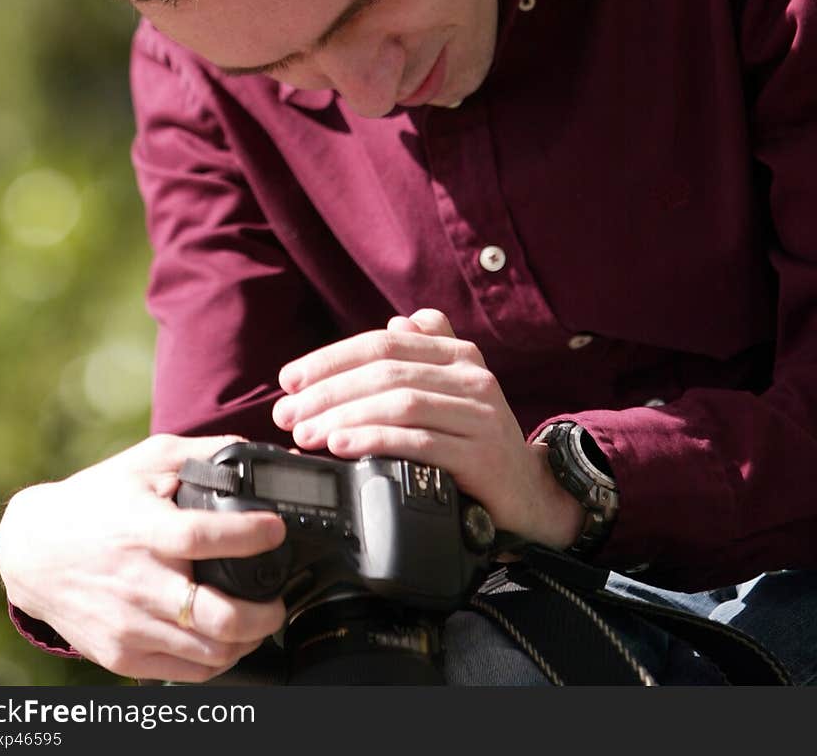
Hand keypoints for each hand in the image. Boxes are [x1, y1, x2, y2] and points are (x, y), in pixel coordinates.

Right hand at [0, 434, 286, 681]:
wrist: (34, 552)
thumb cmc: (96, 501)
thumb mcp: (147, 461)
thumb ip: (202, 454)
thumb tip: (253, 454)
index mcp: (144, 530)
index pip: (202, 538)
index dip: (249, 536)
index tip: (276, 530)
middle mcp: (137, 583)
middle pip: (217, 617)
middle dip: (265, 613)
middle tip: (280, 599)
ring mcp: (129, 626)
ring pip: (210, 653)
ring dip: (248, 639)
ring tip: (259, 620)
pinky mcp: (122, 656)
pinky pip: (187, 672)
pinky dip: (217, 659)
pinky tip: (227, 639)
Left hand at [272, 309, 583, 548]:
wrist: (530, 494)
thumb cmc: (478, 440)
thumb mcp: (455, 390)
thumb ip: (429, 352)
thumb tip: (398, 323)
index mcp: (458, 354)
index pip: (384, 343)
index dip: (331, 358)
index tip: (289, 379)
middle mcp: (473, 376)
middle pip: (386, 372)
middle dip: (327, 392)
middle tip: (286, 413)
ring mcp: (481, 415)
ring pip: (399, 404)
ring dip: (343, 417)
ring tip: (305, 433)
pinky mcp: (482, 456)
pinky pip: (420, 442)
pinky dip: (375, 442)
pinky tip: (343, 448)